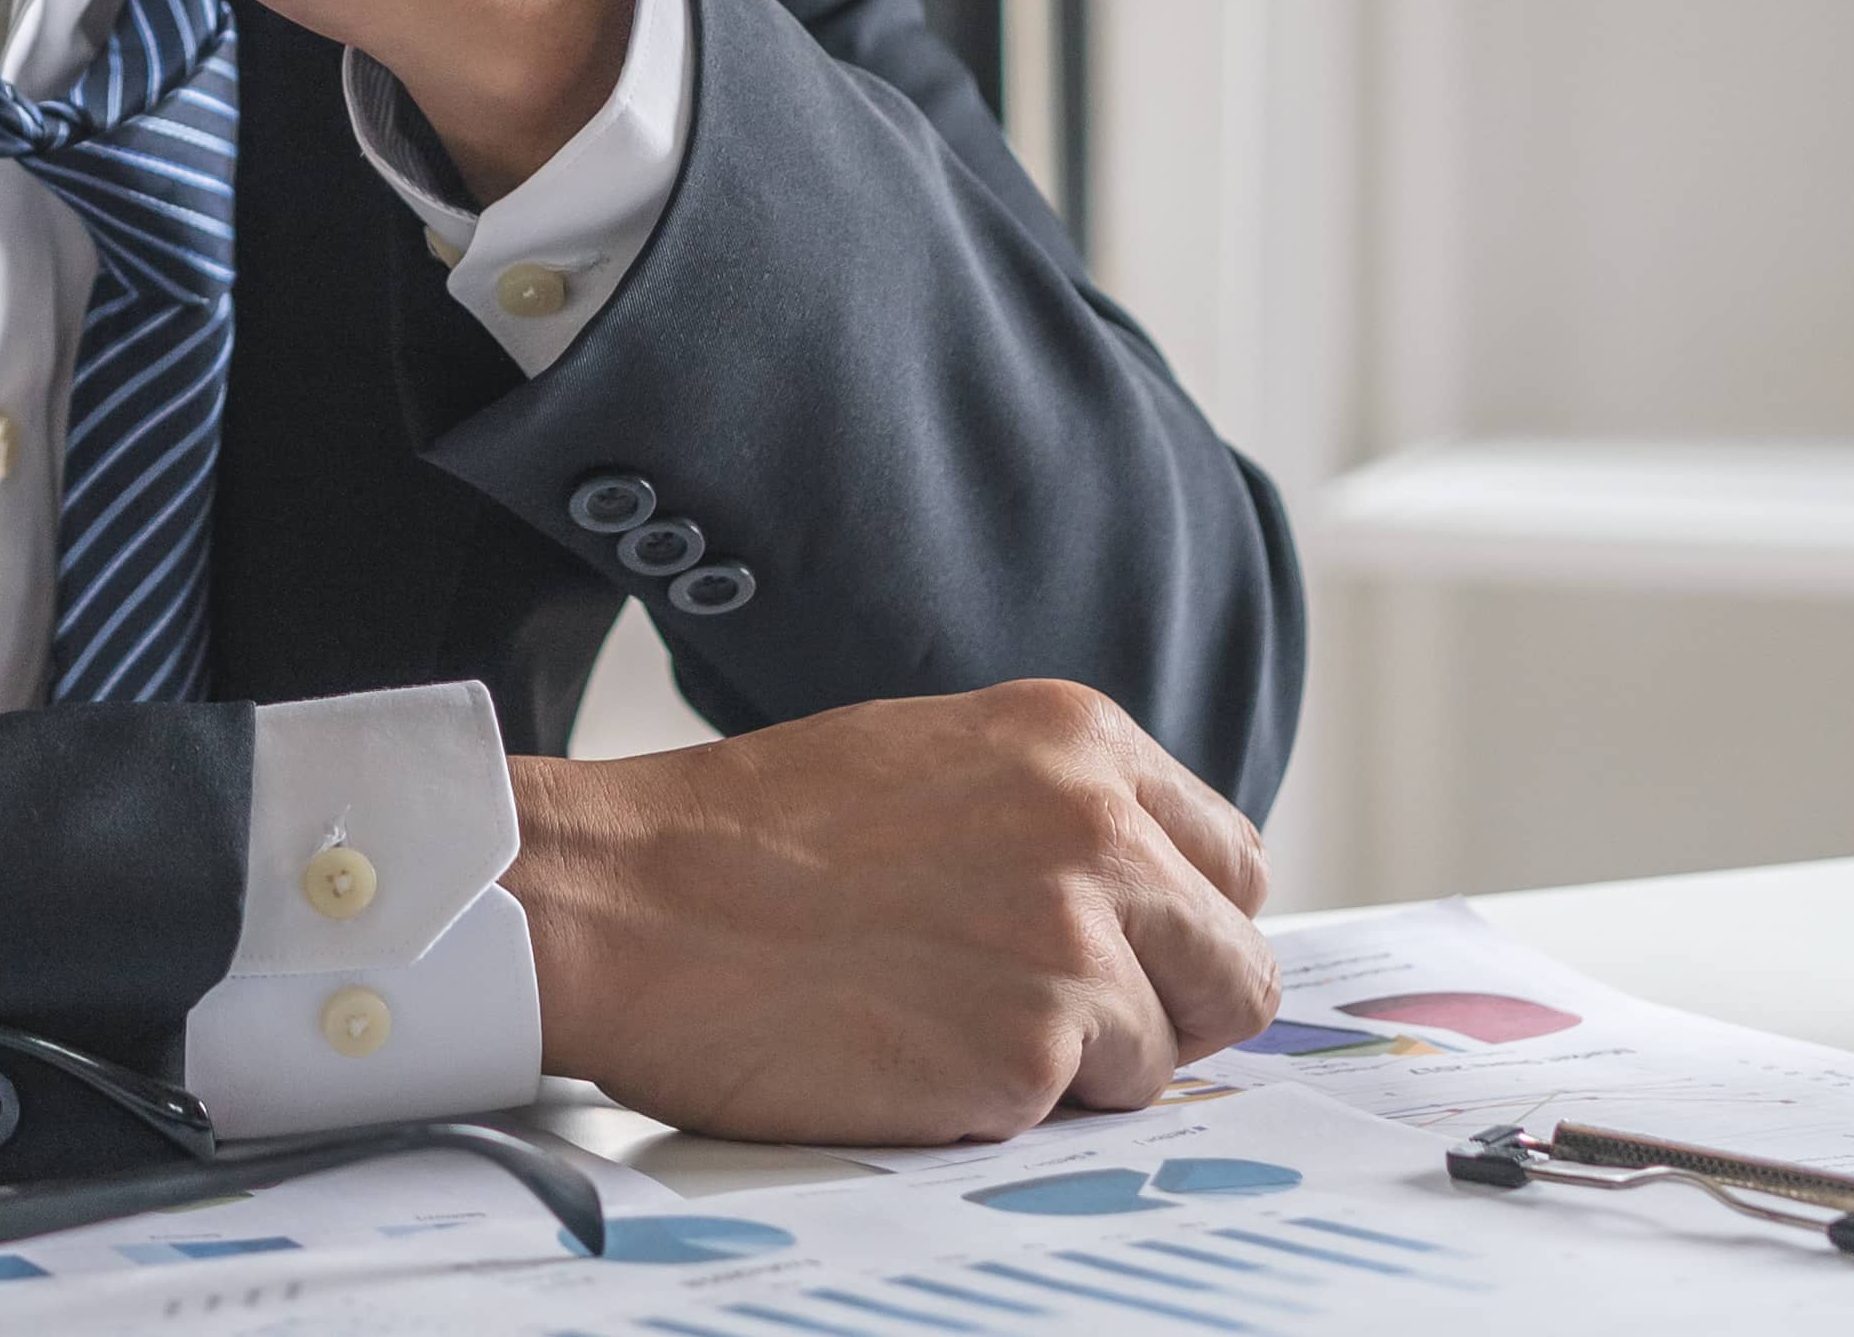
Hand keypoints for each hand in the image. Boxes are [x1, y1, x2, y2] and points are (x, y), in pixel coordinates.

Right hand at [505, 682, 1279, 1144]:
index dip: (1175, 925)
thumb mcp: (927, 760)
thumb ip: (1051, 812)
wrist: (620, 899)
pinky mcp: (1030, 1051)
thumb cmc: (741, 838)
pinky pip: (1077, 1113)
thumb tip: (1145, 907)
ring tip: (944, 1021)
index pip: (1229, 862)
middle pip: (1233, 969)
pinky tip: (909, 1053)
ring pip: (1164, 1055)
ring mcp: (1072, 943)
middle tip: (1047, 1016)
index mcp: (1076, 740)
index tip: (1120, 954)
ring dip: (1076, 1066)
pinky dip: (1005, 1104)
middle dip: (1161, 1009)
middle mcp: (1098, 830)